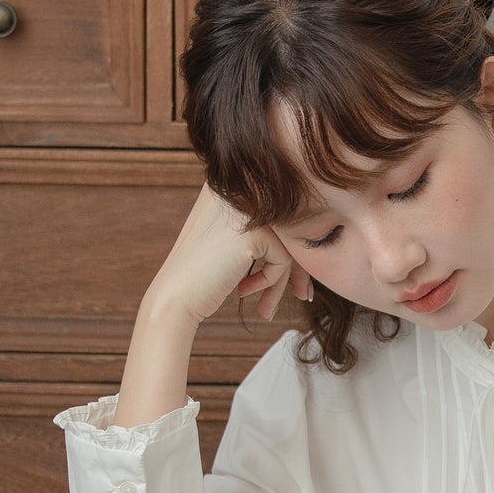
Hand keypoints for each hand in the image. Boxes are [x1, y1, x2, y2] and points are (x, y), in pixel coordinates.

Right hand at [147, 180, 314, 327]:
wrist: (175, 297)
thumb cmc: (203, 276)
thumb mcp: (235, 245)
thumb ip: (266, 231)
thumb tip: (318, 235)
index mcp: (230, 185)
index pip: (279, 213)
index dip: (289, 249)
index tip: (293, 282)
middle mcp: (238, 188)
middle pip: (289, 226)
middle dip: (297, 267)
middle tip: (301, 295)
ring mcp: (246, 208)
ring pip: (290, 242)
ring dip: (283, 279)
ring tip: (268, 307)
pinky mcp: (254, 231)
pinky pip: (284, 258)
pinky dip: (271, 281)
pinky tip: (243, 291)